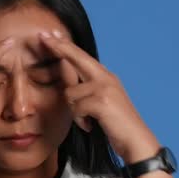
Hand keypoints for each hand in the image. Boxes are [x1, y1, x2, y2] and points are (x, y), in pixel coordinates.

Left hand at [38, 29, 161, 162]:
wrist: (135, 141)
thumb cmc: (117, 125)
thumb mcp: (102, 103)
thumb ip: (89, 91)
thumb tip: (69, 87)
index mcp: (106, 77)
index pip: (82, 57)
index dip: (66, 46)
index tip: (52, 36)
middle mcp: (106, 78)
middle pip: (77, 58)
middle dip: (60, 47)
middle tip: (43, 37)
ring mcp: (105, 88)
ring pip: (70, 94)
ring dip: (75, 112)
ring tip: (88, 121)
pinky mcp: (102, 101)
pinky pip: (76, 108)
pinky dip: (80, 121)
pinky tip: (91, 126)